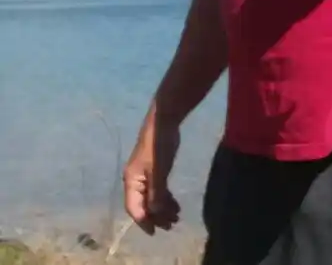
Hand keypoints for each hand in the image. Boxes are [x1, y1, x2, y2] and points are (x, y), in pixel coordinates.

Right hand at [123, 109, 181, 234]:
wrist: (164, 122)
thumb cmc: (158, 145)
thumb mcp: (158, 170)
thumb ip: (156, 192)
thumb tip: (155, 212)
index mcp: (131, 181)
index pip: (134, 208)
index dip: (144, 221)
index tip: (154, 232)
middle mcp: (136, 181)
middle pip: (144, 205)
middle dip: (156, 217)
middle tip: (172, 225)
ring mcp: (145, 176)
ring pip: (152, 198)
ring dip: (163, 209)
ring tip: (177, 217)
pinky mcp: (155, 170)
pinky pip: (158, 190)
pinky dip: (166, 198)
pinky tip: (175, 205)